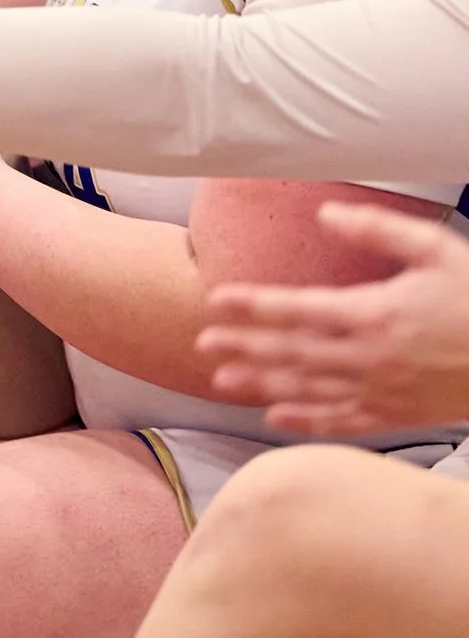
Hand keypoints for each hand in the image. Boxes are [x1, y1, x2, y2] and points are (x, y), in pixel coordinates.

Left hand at [198, 202, 468, 436]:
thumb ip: (378, 230)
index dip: (253, 305)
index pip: (297, 309)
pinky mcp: (398, 415)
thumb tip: (326, 214)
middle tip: (201, 343)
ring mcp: (382, 391)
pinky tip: (274, 418)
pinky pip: (342, 422)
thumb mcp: (436, 250)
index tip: (216, 301)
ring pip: (309, 390)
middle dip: (243, 347)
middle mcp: (370, 358)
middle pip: (291, 353)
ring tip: (220, 381)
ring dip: (262, 385)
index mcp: (374, 314)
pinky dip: (306, 421)